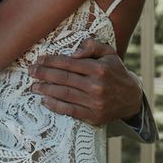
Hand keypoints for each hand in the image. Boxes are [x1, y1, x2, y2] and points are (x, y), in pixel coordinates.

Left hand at [28, 38, 142, 124]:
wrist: (131, 98)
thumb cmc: (115, 72)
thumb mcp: (109, 53)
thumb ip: (92, 46)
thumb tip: (73, 52)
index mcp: (99, 69)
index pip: (69, 63)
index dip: (51, 61)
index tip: (39, 59)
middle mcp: (96, 86)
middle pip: (63, 79)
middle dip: (43, 74)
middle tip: (31, 71)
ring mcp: (94, 103)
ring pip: (64, 95)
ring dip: (45, 90)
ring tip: (34, 86)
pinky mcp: (93, 116)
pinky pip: (69, 111)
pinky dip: (55, 106)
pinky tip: (45, 100)